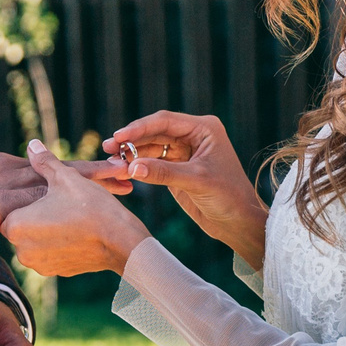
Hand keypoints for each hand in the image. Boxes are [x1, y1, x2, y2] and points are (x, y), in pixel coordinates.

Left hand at [2, 140, 154, 275]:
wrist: (120, 240)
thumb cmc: (90, 206)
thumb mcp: (66, 178)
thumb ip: (44, 162)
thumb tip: (32, 145)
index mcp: (16, 225)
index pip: (11, 209)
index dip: (29, 199)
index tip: (46, 195)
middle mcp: (21, 250)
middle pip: (22, 226)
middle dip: (37, 216)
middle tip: (60, 204)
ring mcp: (39, 265)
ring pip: (37, 241)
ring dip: (48, 231)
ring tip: (70, 217)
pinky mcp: (56, 272)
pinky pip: (52, 254)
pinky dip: (61, 244)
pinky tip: (78, 232)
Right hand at [106, 111, 268, 272]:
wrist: (238, 222)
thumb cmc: (228, 197)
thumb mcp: (196, 182)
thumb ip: (164, 173)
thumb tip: (132, 166)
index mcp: (204, 129)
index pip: (165, 122)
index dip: (139, 128)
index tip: (119, 136)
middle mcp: (193, 136)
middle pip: (155, 132)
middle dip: (132, 140)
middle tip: (108, 147)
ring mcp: (184, 152)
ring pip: (151, 147)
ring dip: (133, 153)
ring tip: (112, 161)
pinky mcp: (177, 169)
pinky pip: (153, 163)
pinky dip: (139, 166)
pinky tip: (123, 169)